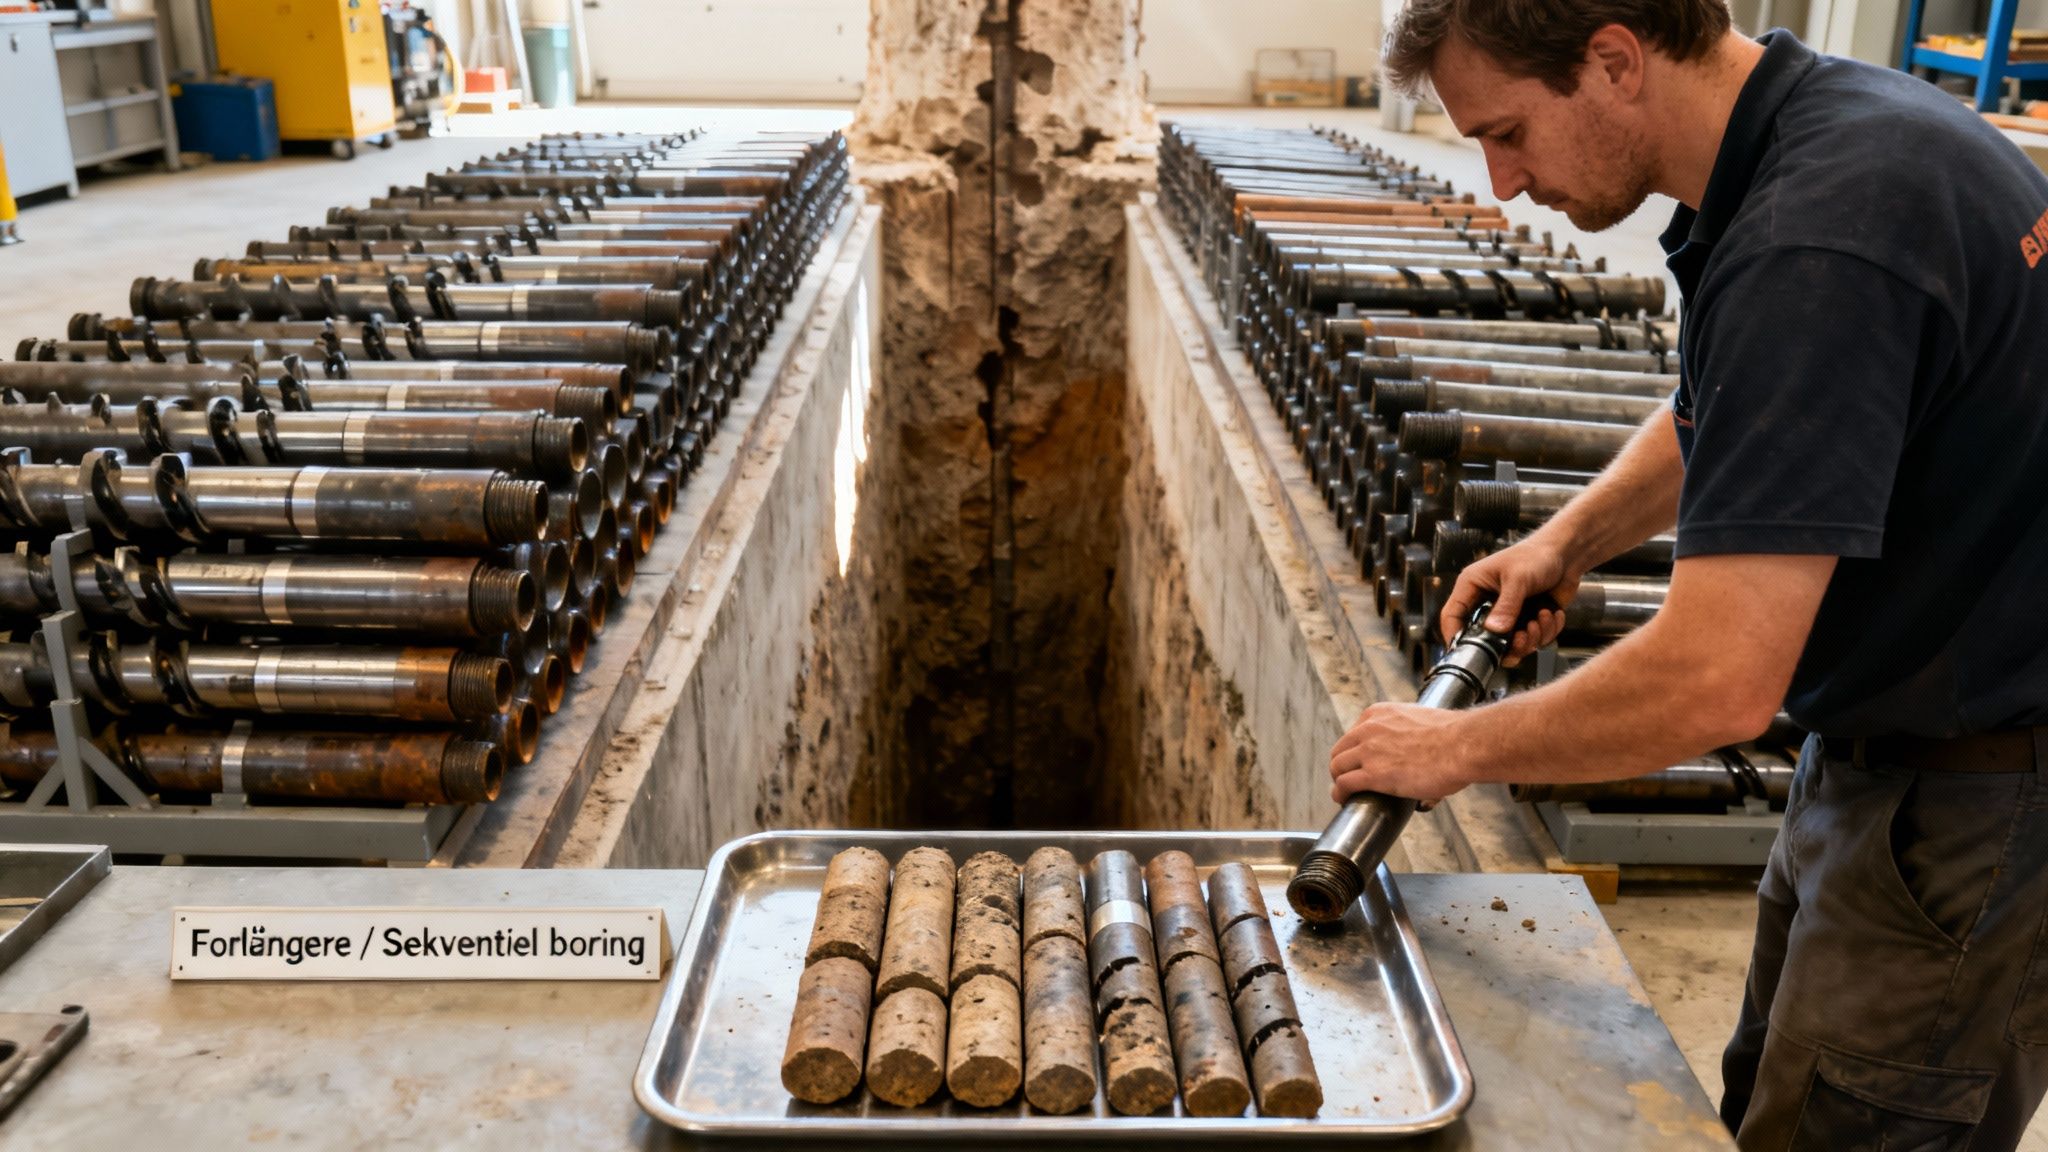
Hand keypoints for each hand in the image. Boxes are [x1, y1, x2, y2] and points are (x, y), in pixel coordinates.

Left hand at [1328, 703, 1473, 804]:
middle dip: (1342, 766)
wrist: (1463, 746)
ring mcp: (1369, 751)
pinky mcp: (1373, 774)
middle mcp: (1369, 729)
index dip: (1354, 752)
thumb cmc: (1453, 737)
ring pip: (1337, 767)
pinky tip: (1343, 799)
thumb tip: (1421, 757)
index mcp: (1380, 714)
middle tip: (1349, 779)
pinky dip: (1340, 793)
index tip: (1358, 762)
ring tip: (1344, 792)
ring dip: (1339, 780)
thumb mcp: (1422, 723)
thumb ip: (1412, 735)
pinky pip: (1344, 784)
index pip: (1353, 733)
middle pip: (1340, 750)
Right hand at [1439, 534, 1579, 666]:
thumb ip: (1506, 606)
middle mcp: (1487, 603)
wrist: (1566, 553)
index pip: (1452, 615)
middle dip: (1507, 644)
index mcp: (1473, 586)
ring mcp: (1508, 614)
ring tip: (1540, 619)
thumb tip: (1495, 631)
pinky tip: (1550, 613)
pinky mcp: (1527, 621)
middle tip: (1522, 638)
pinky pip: (1533, 641)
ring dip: (1531, 638)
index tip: (1467, 652)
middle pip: (1484, 639)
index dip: (1454, 635)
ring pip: (1511, 645)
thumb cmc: (1536, 555)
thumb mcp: (1518, 579)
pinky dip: (1546, 632)